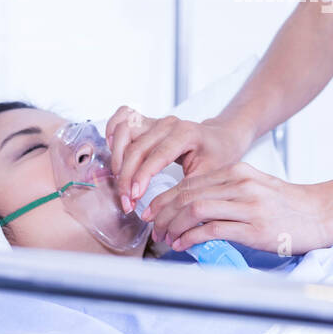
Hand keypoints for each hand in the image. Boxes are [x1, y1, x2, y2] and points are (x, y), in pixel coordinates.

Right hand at [105, 106, 250, 210]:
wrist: (221, 139)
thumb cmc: (218, 157)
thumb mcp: (209, 176)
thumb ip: (186, 191)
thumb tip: (163, 213)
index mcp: (185, 133)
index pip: (156, 154)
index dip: (141, 177)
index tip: (134, 198)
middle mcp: (168, 123)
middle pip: (136, 147)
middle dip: (126, 177)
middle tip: (126, 202)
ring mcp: (155, 120)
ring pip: (124, 131)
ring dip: (117, 158)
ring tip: (120, 182)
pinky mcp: (147, 123)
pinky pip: (121, 120)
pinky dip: (112, 134)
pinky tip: (113, 154)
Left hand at [142, 162, 332, 256]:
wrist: (321, 213)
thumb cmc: (287, 205)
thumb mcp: (255, 188)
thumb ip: (226, 193)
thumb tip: (193, 210)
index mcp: (238, 172)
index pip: (190, 183)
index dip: (165, 199)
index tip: (153, 212)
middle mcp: (240, 184)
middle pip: (187, 194)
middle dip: (163, 213)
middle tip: (154, 228)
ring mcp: (248, 205)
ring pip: (195, 209)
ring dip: (174, 225)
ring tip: (166, 238)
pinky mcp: (254, 228)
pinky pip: (213, 229)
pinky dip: (192, 237)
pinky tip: (184, 244)